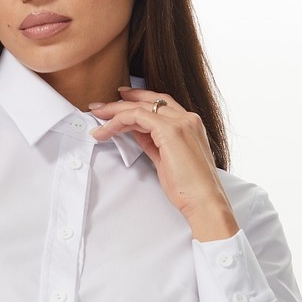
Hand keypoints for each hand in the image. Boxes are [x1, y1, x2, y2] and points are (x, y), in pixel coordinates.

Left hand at [89, 89, 239, 241]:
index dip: (138, 100)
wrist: (204, 201)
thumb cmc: (188, 188)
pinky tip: (107, 130)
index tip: (119, 101)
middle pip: (149, 101)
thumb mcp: (166, 160)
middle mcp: (187, 118)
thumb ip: (153, 142)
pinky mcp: (170, 131)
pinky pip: (137, 117)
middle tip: (100, 107)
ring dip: (115, 112)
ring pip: (141, 107)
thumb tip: (136, 133)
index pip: (161, 104)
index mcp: (190, 124)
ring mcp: (181, 122)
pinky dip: (119, 121)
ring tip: (98, 120)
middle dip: (122, 102)